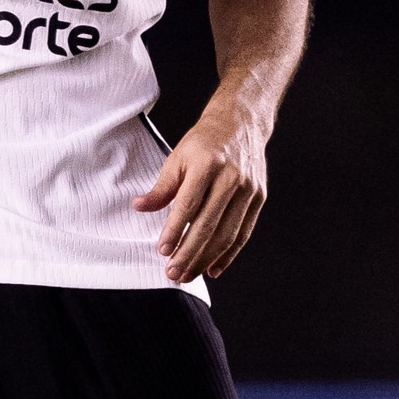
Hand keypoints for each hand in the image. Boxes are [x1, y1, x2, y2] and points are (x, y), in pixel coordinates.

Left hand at [134, 101, 268, 281]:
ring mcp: (248, 189)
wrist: (241, 123)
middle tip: (173, 274)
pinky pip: (243, 233)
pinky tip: (213, 268)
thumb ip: (161, 187)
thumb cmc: (204, 142)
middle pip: (209, 224)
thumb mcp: (177, 157)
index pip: (189, 204)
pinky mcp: (259, 198)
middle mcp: (231, 177)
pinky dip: (228, 254)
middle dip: (189, 253)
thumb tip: (140, 207)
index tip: (163, 251)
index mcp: (208, 164)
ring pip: (227, 233)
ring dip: (206, 259)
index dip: (175, 230)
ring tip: (189, 274)